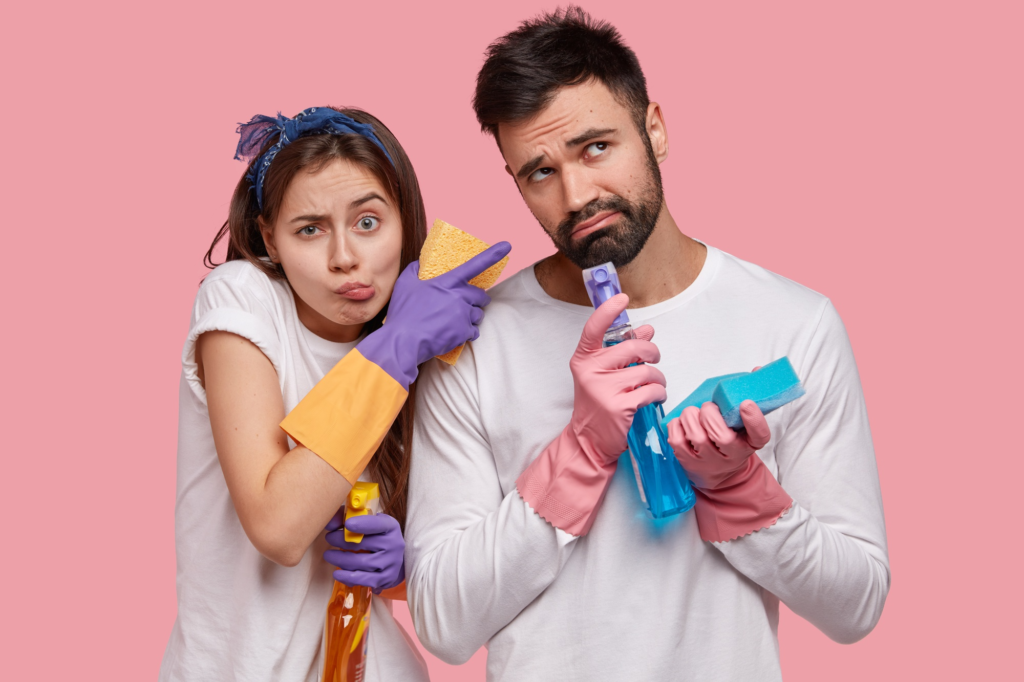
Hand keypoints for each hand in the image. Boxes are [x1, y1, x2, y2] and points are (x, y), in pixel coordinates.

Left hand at [323, 513, 404, 593]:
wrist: (394, 558)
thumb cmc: (378, 536)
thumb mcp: (370, 523)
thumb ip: (350, 517)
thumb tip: (330, 522)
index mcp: (391, 527)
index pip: (377, 524)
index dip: (363, 524)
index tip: (347, 524)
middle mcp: (394, 544)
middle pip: (365, 544)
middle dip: (342, 541)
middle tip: (329, 538)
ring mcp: (391, 563)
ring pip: (362, 563)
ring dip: (341, 560)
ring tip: (328, 555)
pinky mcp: (386, 578)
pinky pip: (365, 579)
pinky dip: (349, 577)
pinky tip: (337, 574)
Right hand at [356, 242, 510, 388]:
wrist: (403, 342)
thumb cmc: (403, 313)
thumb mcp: (404, 284)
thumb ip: (415, 270)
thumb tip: (420, 264)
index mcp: (448, 282)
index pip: (475, 264)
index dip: (493, 254)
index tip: (507, 245)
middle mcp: (460, 296)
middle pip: (481, 296)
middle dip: (475, 300)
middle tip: (461, 304)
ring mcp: (464, 314)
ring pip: (478, 314)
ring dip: (470, 317)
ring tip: (452, 321)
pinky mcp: (464, 332)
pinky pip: (474, 331)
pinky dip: (466, 333)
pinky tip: (452, 333)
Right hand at [569, 293, 665, 463]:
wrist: (589, 441)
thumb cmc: (598, 404)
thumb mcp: (604, 374)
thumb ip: (623, 351)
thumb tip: (647, 330)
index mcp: (583, 359)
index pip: (593, 328)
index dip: (608, 311)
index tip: (622, 298)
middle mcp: (590, 371)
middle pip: (632, 348)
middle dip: (651, 353)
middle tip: (653, 361)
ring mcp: (604, 389)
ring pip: (647, 371)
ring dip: (658, 378)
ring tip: (653, 386)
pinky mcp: (620, 406)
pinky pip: (652, 390)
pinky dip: (659, 393)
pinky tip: (654, 398)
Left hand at [667, 399, 770, 488]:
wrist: (720, 474)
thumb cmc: (731, 444)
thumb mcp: (746, 430)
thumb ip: (745, 408)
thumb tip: (751, 375)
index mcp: (749, 444)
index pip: (759, 435)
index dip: (753, 419)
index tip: (746, 403)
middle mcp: (732, 457)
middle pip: (721, 436)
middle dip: (709, 412)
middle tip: (708, 407)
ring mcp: (708, 462)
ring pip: (696, 435)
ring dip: (691, 416)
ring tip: (694, 413)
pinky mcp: (688, 463)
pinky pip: (677, 440)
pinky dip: (677, 425)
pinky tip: (683, 423)